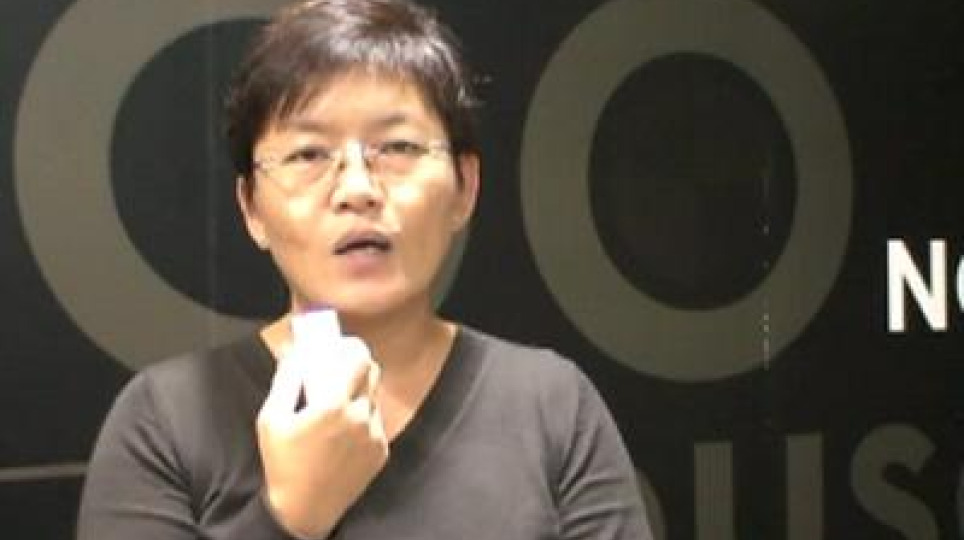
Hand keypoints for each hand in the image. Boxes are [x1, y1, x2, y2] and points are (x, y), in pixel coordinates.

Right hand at [256, 336, 387, 538]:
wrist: (304, 509)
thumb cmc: (282, 462)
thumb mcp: (271, 418)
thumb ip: (286, 379)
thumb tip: (297, 350)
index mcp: (332, 404)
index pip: (358, 356)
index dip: (350, 346)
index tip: (339, 345)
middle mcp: (360, 416)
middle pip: (372, 370)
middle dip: (356, 364)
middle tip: (337, 368)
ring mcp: (374, 434)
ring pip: (374, 395)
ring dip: (358, 390)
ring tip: (335, 403)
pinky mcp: (381, 450)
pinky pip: (376, 420)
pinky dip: (362, 416)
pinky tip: (342, 430)